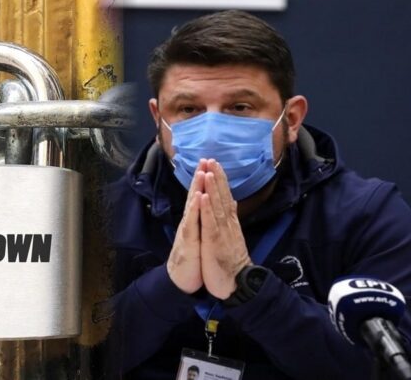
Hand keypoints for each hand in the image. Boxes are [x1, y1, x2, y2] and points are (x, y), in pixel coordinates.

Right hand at [166, 159, 206, 293]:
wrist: (181, 280)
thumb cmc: (193, 259)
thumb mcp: (201, 237)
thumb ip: (205, 221)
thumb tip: (214, 207)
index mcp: (196, 221)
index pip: (201, 197)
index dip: (205, 181)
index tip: (210, 164)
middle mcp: (190, 222)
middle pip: (195, 196)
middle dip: (200, 178)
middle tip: (204, 159)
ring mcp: (188, 231)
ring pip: (192, 206)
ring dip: (196, 189)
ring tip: (201, 172)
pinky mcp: (187, 242)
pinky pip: (191, 224)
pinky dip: (195, 210)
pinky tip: (198, 199)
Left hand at [199, 159, 251, 298]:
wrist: (237, 282)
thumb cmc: (231, 260)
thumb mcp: (231, 236)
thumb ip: (231, 219)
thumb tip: (233, 203)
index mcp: (229, 222)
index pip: (225, 196)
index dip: (220, 180)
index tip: (215, 163)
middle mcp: (227, 223)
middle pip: (222, 196)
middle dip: (216, 177)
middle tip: (211, 159)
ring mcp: (222, 231)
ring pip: (217, 205)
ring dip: (213, 188)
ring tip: (208, 170)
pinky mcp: (215, 241)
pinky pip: (210, 223)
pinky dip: (206, 208)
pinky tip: (203, 196)